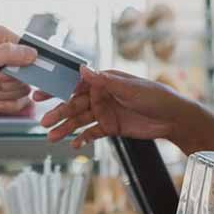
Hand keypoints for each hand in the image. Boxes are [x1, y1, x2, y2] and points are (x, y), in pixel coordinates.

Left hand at [0, 26, 36, 118]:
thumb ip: (7, 54)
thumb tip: (32, 53)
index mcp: (0, 38)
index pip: (29, 50)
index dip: (20, 66)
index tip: (0, 74)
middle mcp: (5, 54)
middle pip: (28, 72)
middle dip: (9, 83)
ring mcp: (4, 74)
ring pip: (24, 88)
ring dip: (4, 94)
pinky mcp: (2, 91)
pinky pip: (20, 100)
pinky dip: (9, 105)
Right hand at [39, 67, 193, 149]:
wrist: (173, 119)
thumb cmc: (154, 96)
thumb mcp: (128, 88)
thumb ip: (104, 81)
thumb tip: (82, 69)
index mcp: (104, 81)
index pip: (75, 85)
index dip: (57, 90)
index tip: (40, 96)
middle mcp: (102, 96)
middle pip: (75, 105)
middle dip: (59, 114)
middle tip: (43, 123)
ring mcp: (105, 112)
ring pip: (81, 121)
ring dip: (66, 129)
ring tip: (52, 138)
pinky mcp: (111, 127)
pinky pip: (92, 133)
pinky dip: (82, 138)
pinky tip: (73, 145)